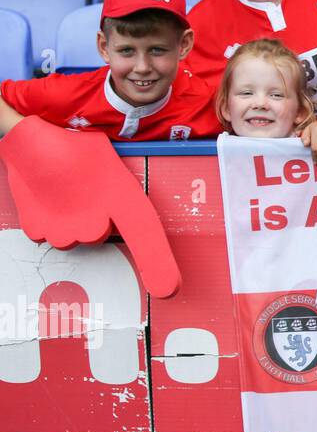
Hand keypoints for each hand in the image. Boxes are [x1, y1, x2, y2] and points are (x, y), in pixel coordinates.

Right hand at [0, 117, 181, 296]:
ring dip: (71, 220)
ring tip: (65, 192)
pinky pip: (50, 233)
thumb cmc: (76, 147)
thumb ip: (120, 192)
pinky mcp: (39, 232)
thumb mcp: (110, 164)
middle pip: (101, 235)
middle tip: (85, 193)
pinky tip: (49, 198)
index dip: (159, 263)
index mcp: (120, 198)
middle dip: (95, 219)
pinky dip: (49, 220)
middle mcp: (95, 221)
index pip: (145, 234)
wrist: (32, 143)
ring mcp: (65, 231)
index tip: (169, 288)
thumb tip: (125, 207)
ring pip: (75, 236)